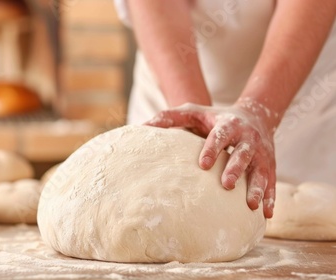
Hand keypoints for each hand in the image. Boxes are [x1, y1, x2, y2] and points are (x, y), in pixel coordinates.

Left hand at [145, 103, 275, 217]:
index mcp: (229, 124)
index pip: (221, 135)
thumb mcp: (192, 111)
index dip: (213, 148)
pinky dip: (271, 197)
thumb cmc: (214, 117)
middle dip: (236, 168)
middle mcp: (248, 138)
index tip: (203, 164)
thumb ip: (170, 118)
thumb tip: (143, 128)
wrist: (254, 116)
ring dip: (257, 187)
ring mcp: (261, 153)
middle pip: (243, 153)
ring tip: (251, 205)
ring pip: (261, 170)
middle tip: (227, 185)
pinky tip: (267, 214)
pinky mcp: (270, 165)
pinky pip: (272, 182)